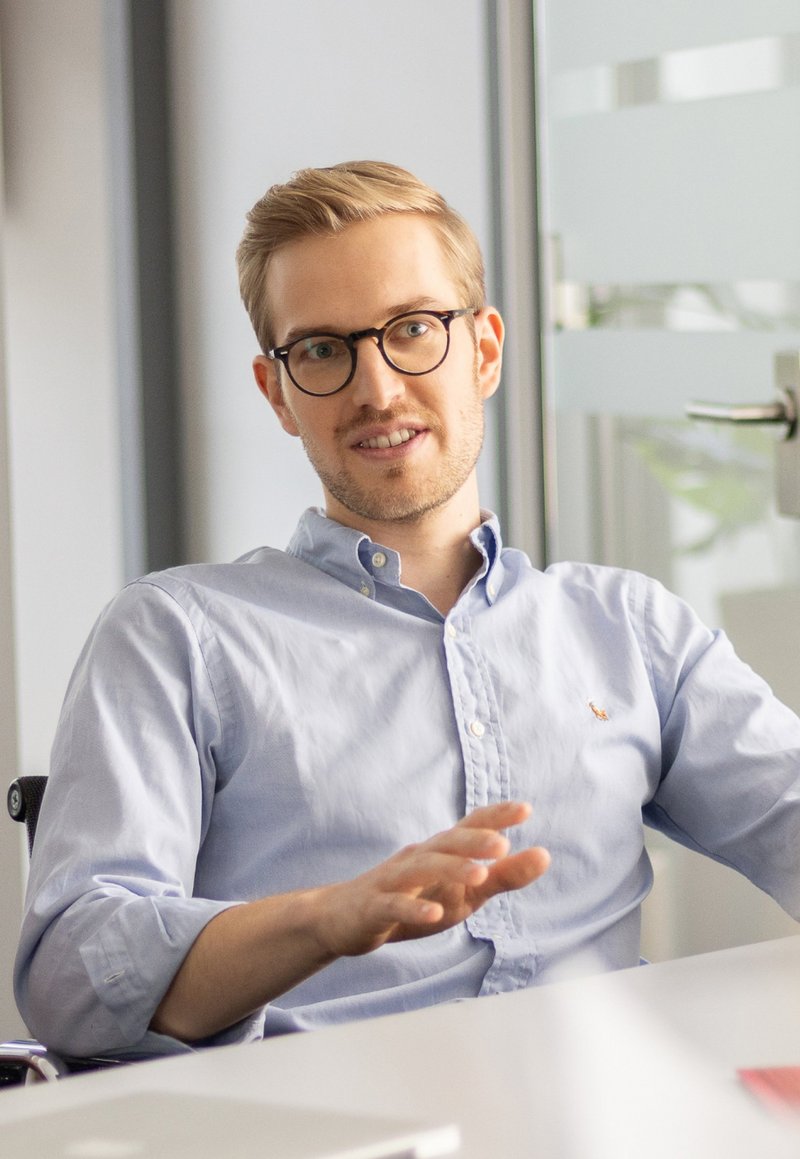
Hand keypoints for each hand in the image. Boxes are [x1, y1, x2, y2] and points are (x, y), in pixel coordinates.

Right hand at [312, 801, 549, 957]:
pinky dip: (414, 907)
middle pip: (447, 842)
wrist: (344, 918)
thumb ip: (504, 876)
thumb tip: (546, 855)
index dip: (495, 816)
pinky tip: (435, 913)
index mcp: (441, 851)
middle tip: (504, 845)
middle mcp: (418, 858)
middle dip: (474, 841)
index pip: (470, 826)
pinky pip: (395, 905)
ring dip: (451, 869)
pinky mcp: (374, 907)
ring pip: (423, 868)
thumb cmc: (414, 900)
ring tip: (480, 874)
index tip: (525, 808)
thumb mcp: (466, 893)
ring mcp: (393, 880)